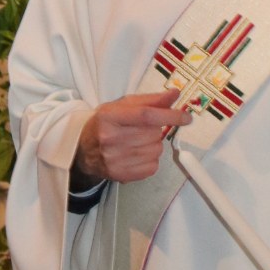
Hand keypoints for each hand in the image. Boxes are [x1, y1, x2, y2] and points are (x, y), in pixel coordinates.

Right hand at [72, 89, 189, 185]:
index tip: (186, 117)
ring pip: (156, 150)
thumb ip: (150, 100)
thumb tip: (175, 94)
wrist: (83, 151)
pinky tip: (136, 154)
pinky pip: (153, 166)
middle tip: (141, 129)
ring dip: (153, 145)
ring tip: (136, 142)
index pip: (146, 115)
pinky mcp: (122, 175)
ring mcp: (115, 159)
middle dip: (155, 130)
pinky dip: (150, 159)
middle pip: (153, 133)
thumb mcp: (122, 106)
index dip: (169, 115)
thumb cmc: (106, 124)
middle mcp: (110, 139)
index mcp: (110, 116)